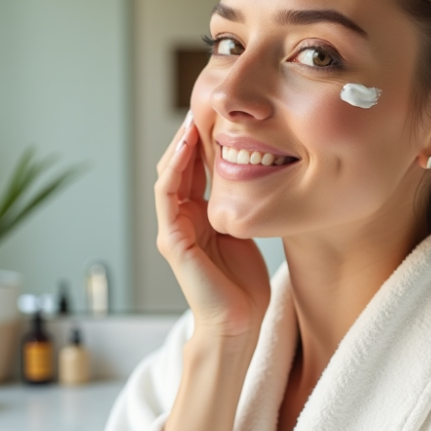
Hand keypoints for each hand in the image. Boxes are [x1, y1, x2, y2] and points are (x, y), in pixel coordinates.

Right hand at [155, 113, 270, 344]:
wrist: (238, 324)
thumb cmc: (243, 285)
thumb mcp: (246, 233)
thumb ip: (242, 207)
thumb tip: (262, 176)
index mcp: (196, 217)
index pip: (193, 169)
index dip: (202, 140)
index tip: (217, 113)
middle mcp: (180, 220)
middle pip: (177, 166)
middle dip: (188, 136)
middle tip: (203, 106)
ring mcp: (173, 230)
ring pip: (168, 175)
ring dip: (178, 146)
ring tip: (192, 118)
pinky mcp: (173, 241)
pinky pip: (167, 196)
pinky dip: (174, 169)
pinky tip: (186, 147)